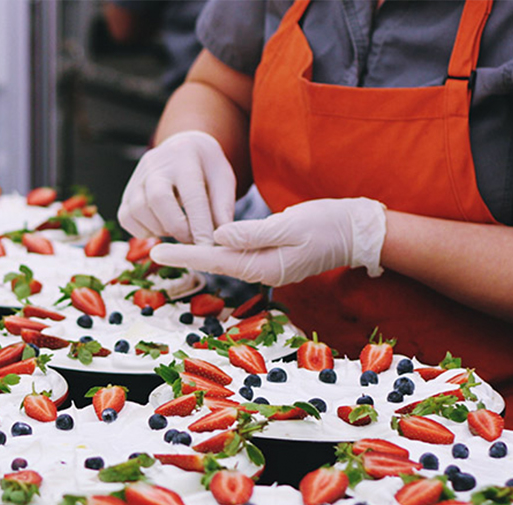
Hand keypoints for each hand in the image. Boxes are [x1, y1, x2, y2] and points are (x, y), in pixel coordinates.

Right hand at [117, 130, 235, 244]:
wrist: (182, 150)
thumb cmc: (205, 168)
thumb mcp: (223, 179)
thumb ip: (223, 206)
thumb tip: (220, 236)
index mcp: (185, 157)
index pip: (191, 195)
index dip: (199, 224)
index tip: (207, 246)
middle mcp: (156, 164)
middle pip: (158, 199)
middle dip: (176, 227)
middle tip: (192, 240)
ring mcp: (137, 178)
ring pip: (138, 210)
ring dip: (160, 229)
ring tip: (178, 230)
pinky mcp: (126, 193)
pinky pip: (126, 218)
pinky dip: (143, 231)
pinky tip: (161, 228)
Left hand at [148, 198, 386, 285]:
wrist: (360, 232)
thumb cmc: (330, 224)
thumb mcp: (292, 224)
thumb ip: (253, 233)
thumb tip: (219, 237)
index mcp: (265, 265)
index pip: (215, 260)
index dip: (184, 254)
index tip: (156, 251)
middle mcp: (263, 272)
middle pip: (216, 264)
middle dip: (185, 257)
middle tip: (151, 249)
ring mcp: (268, 268)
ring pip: (227, 261)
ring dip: (199, 255)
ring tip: (170, 246)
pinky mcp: (273, 260)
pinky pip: (240, 256)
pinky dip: (220, 250)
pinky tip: (206, 243)